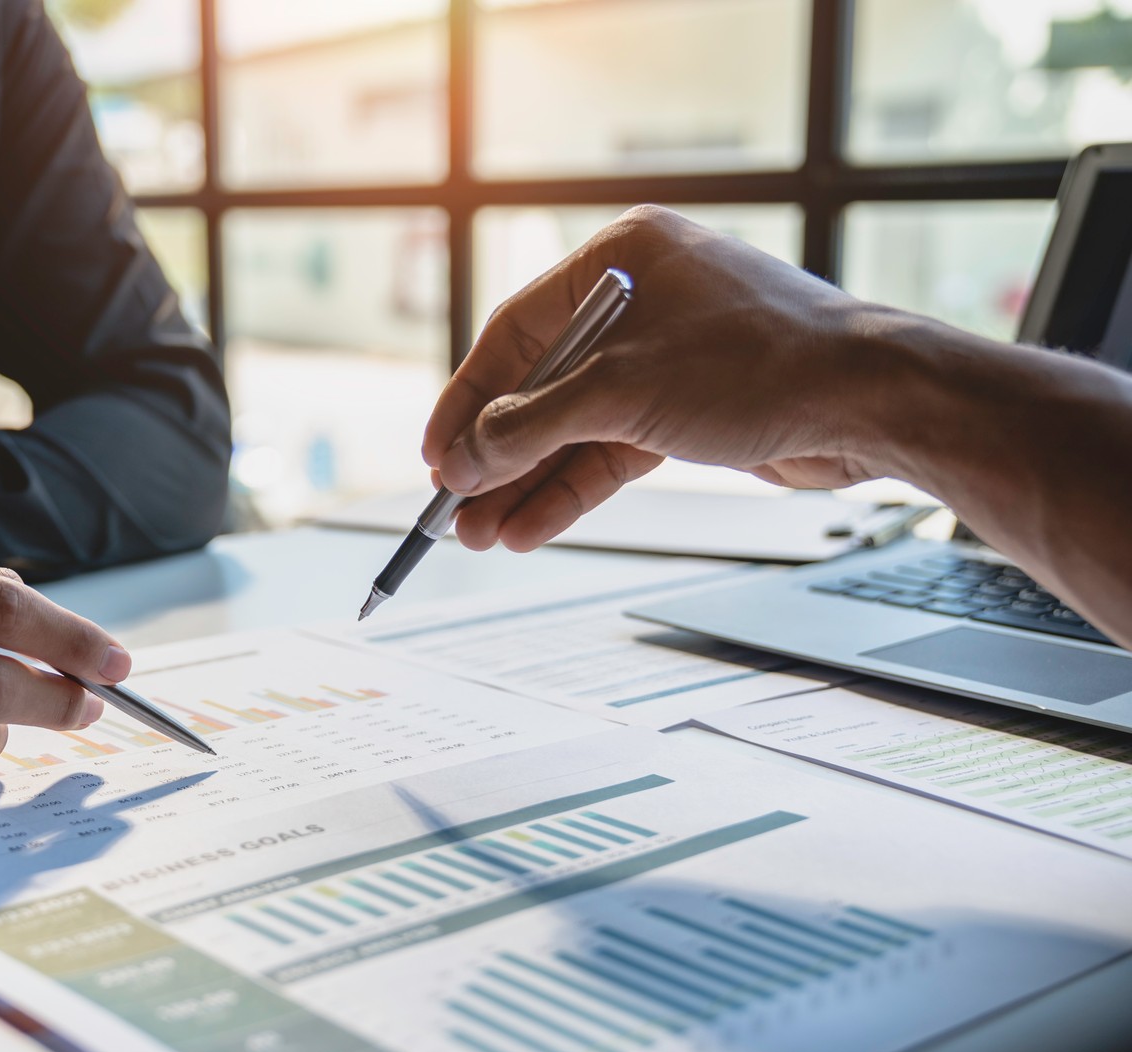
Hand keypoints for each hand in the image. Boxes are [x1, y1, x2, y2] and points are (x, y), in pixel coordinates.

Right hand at [425, 206, 903, 552]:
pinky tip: (532, 526)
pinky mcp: (692, 407)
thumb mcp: (621, 393)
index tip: (436, 455)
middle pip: (541, 385)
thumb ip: (530, 427)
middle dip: (497, 456)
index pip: (514, 332)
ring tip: (484, 534)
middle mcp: (641, 300)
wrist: (873, 403)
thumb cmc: (761, 365)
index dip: (468, 400)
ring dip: (528, 483)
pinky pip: (613, 450)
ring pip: (575, 426)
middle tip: (455, 510)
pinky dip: (573, 488)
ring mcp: (668, 355)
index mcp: (620, 258)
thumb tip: (462, 459)